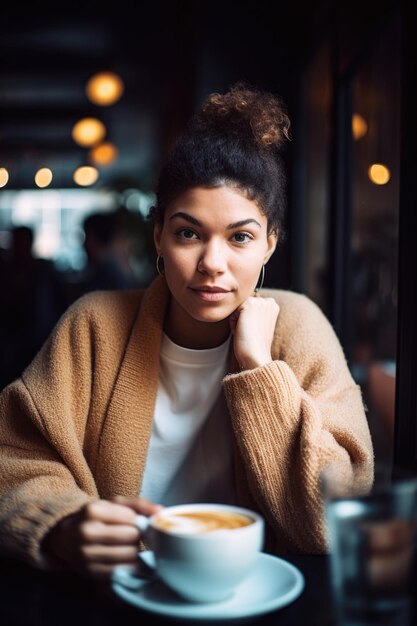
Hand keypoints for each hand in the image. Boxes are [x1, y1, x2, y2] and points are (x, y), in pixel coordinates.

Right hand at [43, 497, 162, 578]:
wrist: (65, 537)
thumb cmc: (96, 517)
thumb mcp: (114, 503)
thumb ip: (139, 504)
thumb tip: (161, 512)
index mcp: (92, 511)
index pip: (130, 518)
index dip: (138, 521)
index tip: (136, 522)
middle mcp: (86, 533)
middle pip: (131, 537)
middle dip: (137, 536)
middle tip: (133, 535)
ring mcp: (86, 555)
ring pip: (128, 555)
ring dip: (135, 551)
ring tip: (128, 545)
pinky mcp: (90, 572)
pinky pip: (121, 571)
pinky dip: (128, 566)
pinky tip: (125, 558)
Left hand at [229, 296, 279, 370]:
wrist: (256, 355)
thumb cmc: (256, 346)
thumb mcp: (260, 325)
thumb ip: (255, 314)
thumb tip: (242, 311)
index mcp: (273, 306)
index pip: (250, 307)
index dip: (249, 322)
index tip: (255, 332)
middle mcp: (269, 301)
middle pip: (243, 306)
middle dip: (242, 320)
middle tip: (251, 333)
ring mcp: (260, 302)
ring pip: (236, 309)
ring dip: (237, 321)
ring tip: (247, 332)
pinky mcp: (249, 304)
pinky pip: (232, 312)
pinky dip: (233, 324)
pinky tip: (243, 331)